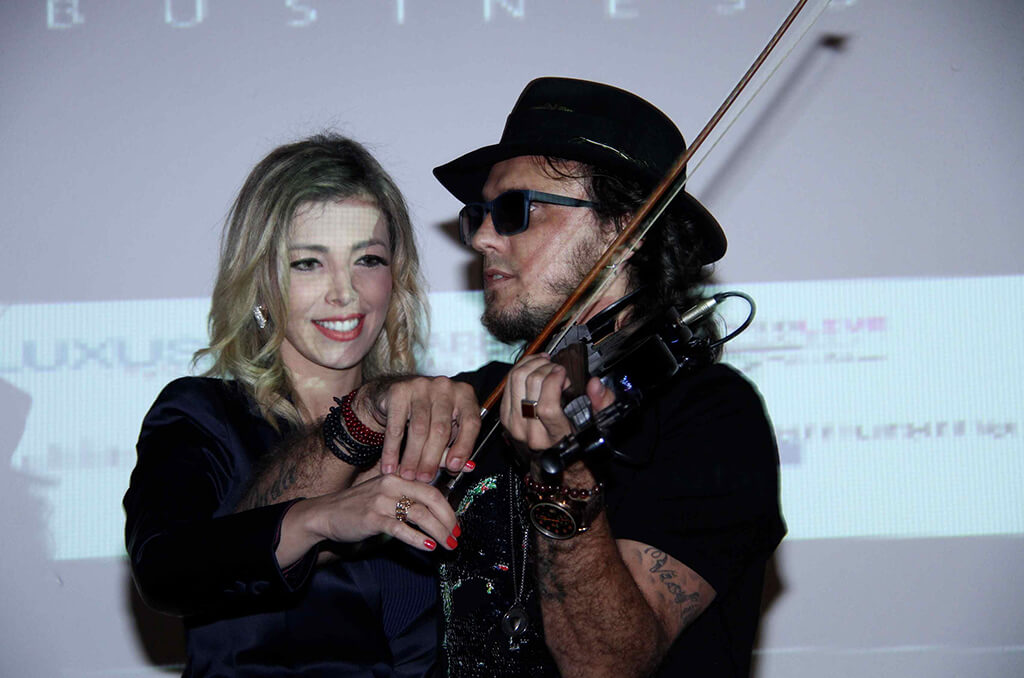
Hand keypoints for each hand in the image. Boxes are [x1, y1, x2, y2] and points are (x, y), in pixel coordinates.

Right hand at [294, 472, 459, 554]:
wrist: (325, 513)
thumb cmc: (358, 506)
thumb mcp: (384, 493)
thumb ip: (406, 497)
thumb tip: (435, 512)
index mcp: (398, 476)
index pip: (432, 488)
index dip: (448, 507)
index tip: (457, 523)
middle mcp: (392, 484)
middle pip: (431, 499)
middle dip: (448, 519)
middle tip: (456, 535)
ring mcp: (382, 500)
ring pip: (420, 514)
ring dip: (438, 532)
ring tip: (447, 545)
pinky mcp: (373, 518)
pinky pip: (401, 528)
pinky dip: (417, 539)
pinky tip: (428, 547)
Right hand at [354, 377, 480, 480]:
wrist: (392, 396)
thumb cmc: (426, 415)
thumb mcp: (445, 431)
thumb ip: (453, 449)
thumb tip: (464, 468)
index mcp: (464, 395)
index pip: (471, 423)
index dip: (464, 447)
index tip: (454, 467)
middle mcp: (445, 387)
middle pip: (441, 429)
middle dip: (431, 458)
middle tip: (424, 478)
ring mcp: (422, 386)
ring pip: (419, 429)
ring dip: (412, 457)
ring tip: (407, 475)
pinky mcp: (399, 391)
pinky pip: (396, 426)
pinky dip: (392, 450)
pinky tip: (390, 465)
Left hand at [500, 353, 615, 451]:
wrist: (558, 462)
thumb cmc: (577, 441)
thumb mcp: (599, 425)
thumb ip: (602, 404)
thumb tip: (595, 385)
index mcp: (555, 437)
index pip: (546, 407)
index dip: (553, 382)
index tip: (562, 372)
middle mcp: (531, 433)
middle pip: (530, 387)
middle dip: (545, 369)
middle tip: (556, 368)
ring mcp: (515, 425)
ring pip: (515, 381)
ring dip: (531, 365)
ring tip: (545, 363)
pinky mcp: (506, 417)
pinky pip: (507, 385)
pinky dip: (520, 370)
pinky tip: (533, 367)